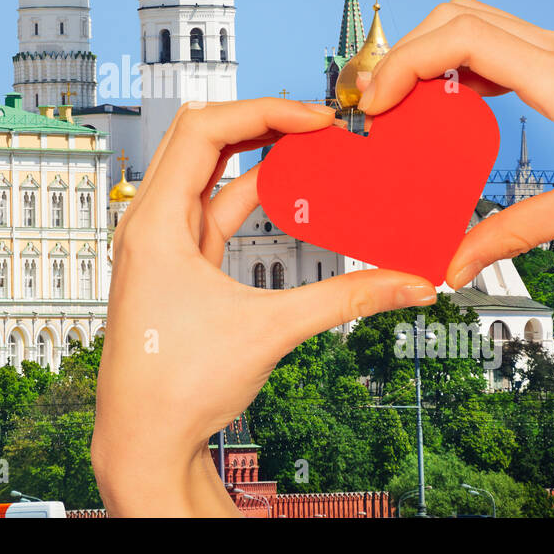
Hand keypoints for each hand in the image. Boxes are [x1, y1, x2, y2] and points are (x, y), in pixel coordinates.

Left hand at [91, 98, 437, 516]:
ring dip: (256, 153)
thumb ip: (346, 299)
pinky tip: (290, 188)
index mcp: (154, 223)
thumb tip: (410, 282)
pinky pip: (214, 208)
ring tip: (310, 144)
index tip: (317, 118)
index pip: (204, 130)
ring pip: (206, 171)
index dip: (265, 112)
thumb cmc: (176, 389)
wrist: (143, 442)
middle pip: (200, 137)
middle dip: (259, 119)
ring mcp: (160, 244)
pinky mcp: (178, 265)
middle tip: (316, 119)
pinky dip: (251, 192)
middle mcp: (149, 224)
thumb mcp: (271, 331)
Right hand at [356, 0, 553, 287]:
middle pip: (455, 15)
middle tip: (378, 106)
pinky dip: (461, 61)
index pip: (460, 38)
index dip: (403, 64)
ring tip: (406, 105)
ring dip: (429, 52)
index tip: (376, 107)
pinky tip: (456, 106)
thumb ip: (514, 233)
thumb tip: (455, 265)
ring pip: (475, 19)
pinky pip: (499, 41)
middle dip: (402, 53)